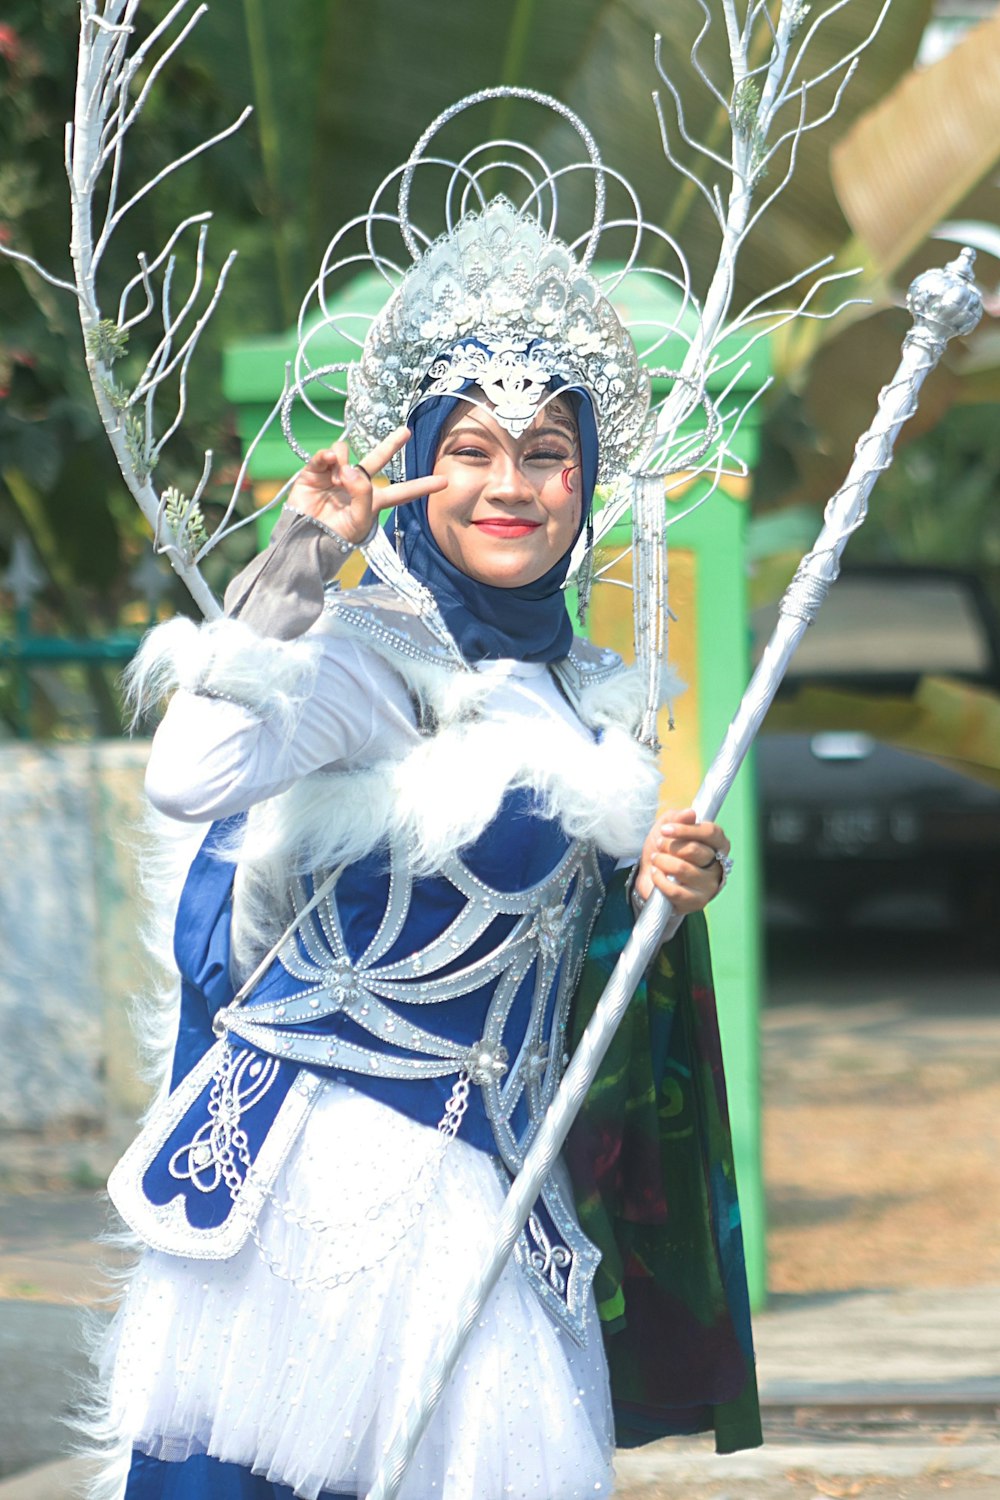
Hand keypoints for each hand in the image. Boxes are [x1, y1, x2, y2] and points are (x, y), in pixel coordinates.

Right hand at [285, 426, 446, 546]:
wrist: (304, 539)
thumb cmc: (336, 537)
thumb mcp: (359, 520)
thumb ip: (362, 493)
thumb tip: (350, 468)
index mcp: (373, 501)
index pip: (402, 492)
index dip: (422, 487)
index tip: (445, 482)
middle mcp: (356, 485)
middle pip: (377, 459)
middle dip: (391, 444)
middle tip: (406, 431)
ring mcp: (335, 476)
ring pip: (346, 454)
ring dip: (345, 461)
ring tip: (339, 479)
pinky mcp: (315, 472)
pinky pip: (325, 455)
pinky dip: (329, 456)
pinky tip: (330, 464)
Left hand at [633, 808, 730, 915]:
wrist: (651, 874)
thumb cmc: (665, 849)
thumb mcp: (668, 826)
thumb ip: (678, 817)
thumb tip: (690, 813)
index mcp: (718, 844)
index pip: (711, 833)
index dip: (687, 829)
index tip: (665, 829)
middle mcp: (718, 865)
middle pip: (695, 850)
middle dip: (670, 846)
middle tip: (659, 845)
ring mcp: (709, 886)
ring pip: (683, 869)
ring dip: (662, 861)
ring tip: (656, 859)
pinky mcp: (697, 903)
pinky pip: (676, 891)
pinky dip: (660, 880)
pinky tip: (656, 873)